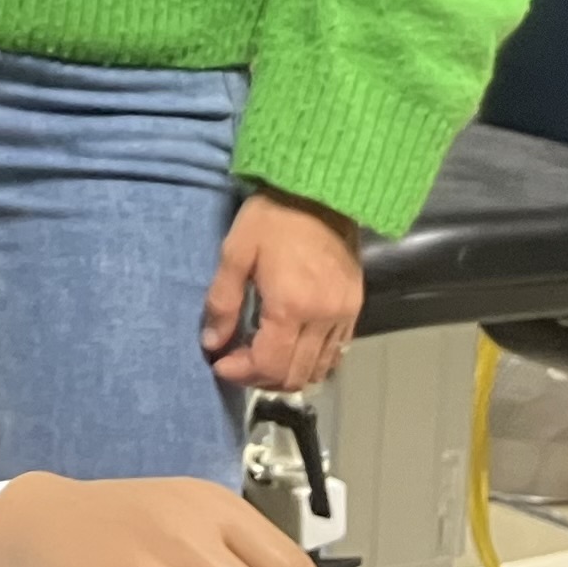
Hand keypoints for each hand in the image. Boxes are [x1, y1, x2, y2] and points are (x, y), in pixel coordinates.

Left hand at [204, 191, 364, 388]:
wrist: (320, 189)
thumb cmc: (272, 217)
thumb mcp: (235, 252)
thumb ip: (223, 302)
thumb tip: (212, 343)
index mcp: (290, 307)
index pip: (268, 364)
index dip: (241, 373)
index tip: (221, 364)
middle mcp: (322, 319)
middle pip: (294, 375)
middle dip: (261, 377)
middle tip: (238, 362)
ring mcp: (344, 315)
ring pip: (319, 369)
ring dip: (288, 374)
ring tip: (263, 359)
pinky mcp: (355, 307)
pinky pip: (337, 352)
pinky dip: (313, 361)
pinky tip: (293, 349)